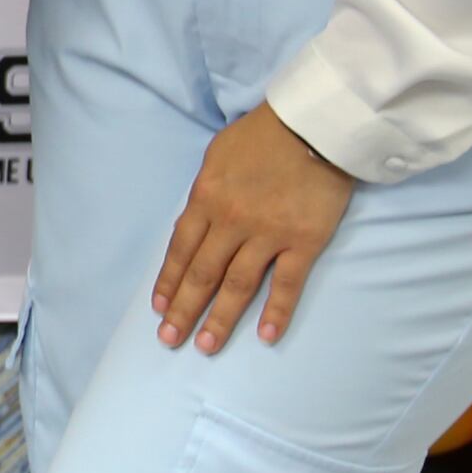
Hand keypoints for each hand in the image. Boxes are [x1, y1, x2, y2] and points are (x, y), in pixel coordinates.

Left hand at [153, 103, 357, 351]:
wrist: (312, 126)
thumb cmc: (262, 136)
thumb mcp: (217, 157)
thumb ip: (206, 193)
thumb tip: (196, 221)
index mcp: (206, 198)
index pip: (181, 249)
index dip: (169, 281)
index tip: (158, 307)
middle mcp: (231, 221)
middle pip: (202, 273)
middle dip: (184, 309)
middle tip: (170, 339)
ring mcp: (268, 233)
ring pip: (237, 284)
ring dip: (220, 318)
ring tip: (206, 346)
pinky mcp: (303, 241)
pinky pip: (286, 283)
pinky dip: (275, 311)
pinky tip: (266, 337)